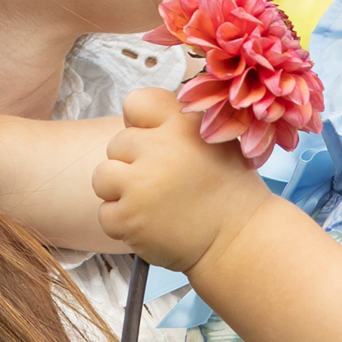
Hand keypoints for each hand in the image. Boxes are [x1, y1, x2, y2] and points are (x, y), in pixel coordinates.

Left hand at [92, 88, 271, 271]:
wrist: (238, 239)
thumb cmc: (228, 191)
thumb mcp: (217, 139)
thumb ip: (178, 124)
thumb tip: (139, 123)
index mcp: (182, 123)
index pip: (136, 102)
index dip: (140, 124)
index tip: (153, 143)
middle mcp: (159, 148)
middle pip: (117, 144)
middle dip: (133, 164)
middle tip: (162, 183)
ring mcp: (140, 183)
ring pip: (103, 176)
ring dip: (121, 191)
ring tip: (152, 203)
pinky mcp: (128, 217)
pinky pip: (105, 213)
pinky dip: (123, 223)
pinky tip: (151, 224)